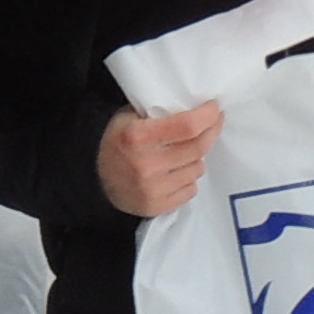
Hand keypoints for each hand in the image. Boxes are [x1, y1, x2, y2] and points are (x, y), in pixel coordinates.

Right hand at [99, 101, 222, 218]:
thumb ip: (158, 111)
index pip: (187, 126)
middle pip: (197, 147)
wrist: (98, 181)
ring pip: (197, 169)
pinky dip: (189, 178)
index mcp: (137, 137)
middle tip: (214, 123)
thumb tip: (197, 107)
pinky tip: (177, 171)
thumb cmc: (119, 142)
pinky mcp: (157, 207)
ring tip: (185, 151)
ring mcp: (152, 189)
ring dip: (197, 158)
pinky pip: (191, 189)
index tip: (215, 108)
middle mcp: (145, 165)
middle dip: (211, 132)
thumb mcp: (129, 117)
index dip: (207, 116)